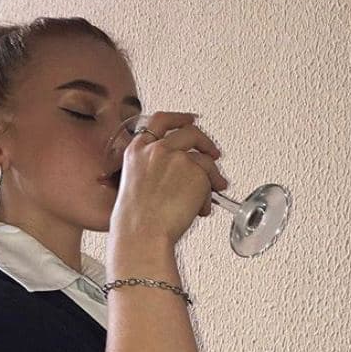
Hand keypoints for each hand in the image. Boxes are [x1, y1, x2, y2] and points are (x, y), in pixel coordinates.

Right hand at [109, 112, 227, 245]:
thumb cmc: (135, 219)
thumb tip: (175, 176)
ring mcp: (178, 158)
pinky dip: (209, 194)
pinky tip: (201, 207)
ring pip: (205, 157)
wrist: (142, 232)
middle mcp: (158, 149)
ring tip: (216, 184)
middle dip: (205, 141)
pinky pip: (210, 179)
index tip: (188, 120)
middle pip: (189, 131)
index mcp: (137, 149)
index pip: (160, 121)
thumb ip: (152, 170)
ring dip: (213, 172)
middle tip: (211, 150)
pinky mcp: (196, 172)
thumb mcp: (134, 184)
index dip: (178, 118)